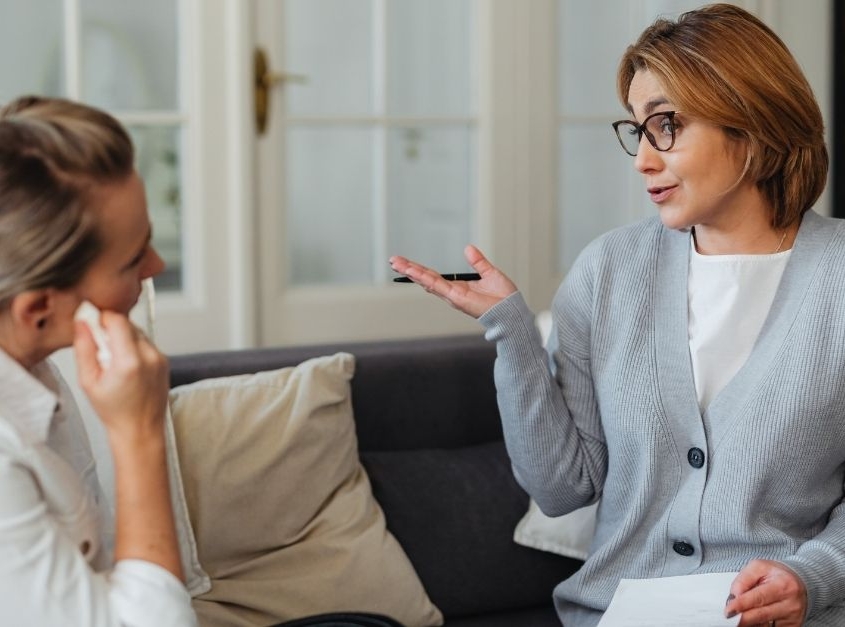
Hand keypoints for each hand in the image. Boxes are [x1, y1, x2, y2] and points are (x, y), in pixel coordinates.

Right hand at [74, 311, 169, 439]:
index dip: (102, 318)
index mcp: (130, 361)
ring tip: (113, 361)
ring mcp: (160, 358)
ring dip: (122, 338)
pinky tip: (125, 366)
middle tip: (99, 348)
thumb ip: (84, 349)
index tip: (91, 325)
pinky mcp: (164, 361)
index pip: (118, 320)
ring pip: (138, 332)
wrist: (140, 429)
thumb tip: (82, 323)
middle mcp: (149, 356)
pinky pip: (146, 343)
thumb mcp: (88, 382)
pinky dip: (133, 347)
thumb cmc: (114, 411)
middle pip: (128, 324)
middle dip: (111, 329)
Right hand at [389, 244, 517, 317]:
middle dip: (409, 269)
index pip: (434, 276)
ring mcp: (452, 295)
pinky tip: (413, 272)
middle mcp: (451, 292)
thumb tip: (468, 248)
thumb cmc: (504, 297)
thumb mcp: (489, 273)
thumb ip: (478, 262)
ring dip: (411, 271)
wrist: (511, 310)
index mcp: (458, 286)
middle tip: (392, 260)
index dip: (420, 269)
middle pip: (425, 278)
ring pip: (427, 280)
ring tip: (396, 263)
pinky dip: (424, 278)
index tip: (406, 262)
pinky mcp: (456, 297)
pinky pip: (437, 285)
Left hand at [726, 559, 806, 625]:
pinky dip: (760, 625)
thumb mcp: (758, 567)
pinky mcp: (793, 626)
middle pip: (762, 615)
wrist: (798, 582)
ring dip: (750, 621)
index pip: (759, 597)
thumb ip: (744, 579)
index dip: (742, 604)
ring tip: (742, 613)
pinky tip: (755, 618)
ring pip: (765, 625)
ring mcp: (793, 617)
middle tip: (730, 616)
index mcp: (784, 584)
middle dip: (743, 617)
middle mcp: (791, 603)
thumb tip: (734, 595)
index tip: (728, 610)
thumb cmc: (776, 574)